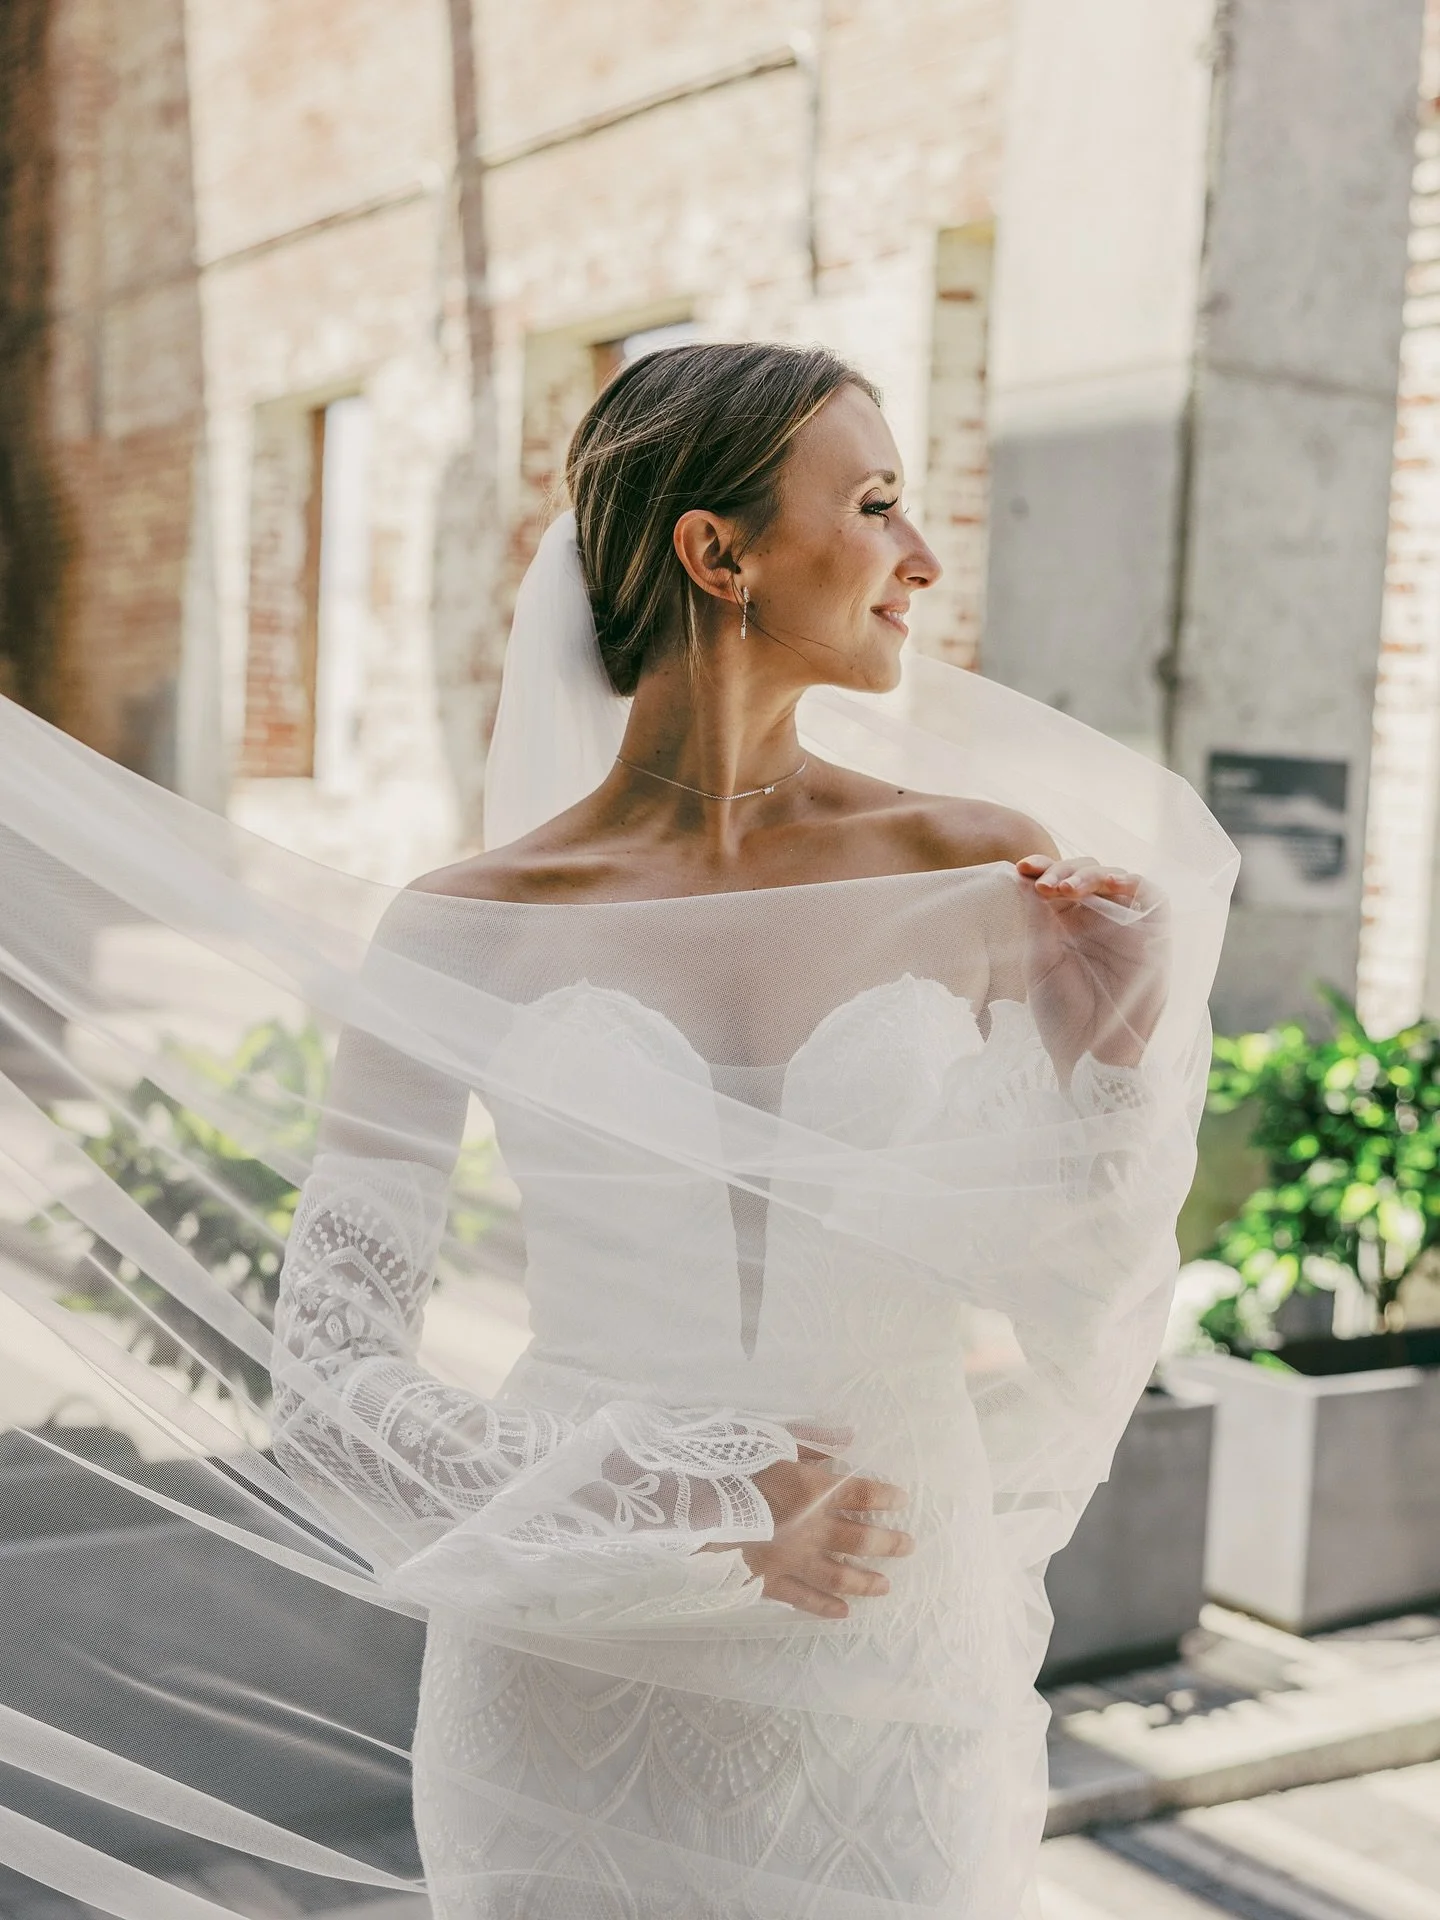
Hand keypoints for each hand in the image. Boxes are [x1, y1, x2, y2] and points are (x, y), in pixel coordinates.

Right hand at [739, 1447, 913, 1618]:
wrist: (692, 1502)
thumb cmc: (731, 1463)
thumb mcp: (772, 1439)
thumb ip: (813, 1440)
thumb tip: (849, 1438)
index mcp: (815, 1488)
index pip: (863, 1493)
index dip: (886, 1496)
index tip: (901, 1499)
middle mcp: (812, 1527)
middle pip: (862, 1538)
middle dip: (889, 1542)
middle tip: (908, 1546)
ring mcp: (792, 1559)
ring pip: (840, 1574)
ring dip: (866, 1580)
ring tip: (885, 1585)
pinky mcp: (769, 1580)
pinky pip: (803, 1599)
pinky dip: (824, 1607)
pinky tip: (843, 1612)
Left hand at [1014, 854, 1169, 1082]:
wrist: (1090, 1057)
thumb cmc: (1062, 1017)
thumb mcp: (1040, 959)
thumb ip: (1037, 915)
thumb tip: (1025, 871)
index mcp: (1068, 924)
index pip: (1058, 881)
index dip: (1042, 868)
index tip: (1022, 869)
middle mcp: (1099, 920)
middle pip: (1086, 873)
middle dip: (1062, 870)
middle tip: (1044, 885)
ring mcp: (1127, 926)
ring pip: (1116, 878)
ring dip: (1091, 875)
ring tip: (1066, 888)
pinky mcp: (1155, 936)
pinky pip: (1152, 896)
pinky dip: (1132, 882)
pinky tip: (1108, 883)